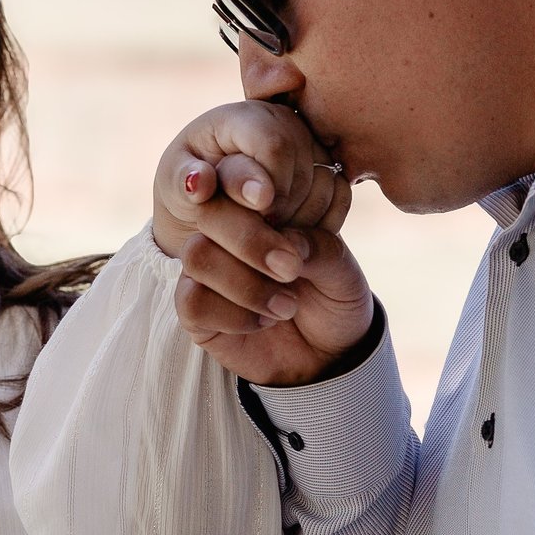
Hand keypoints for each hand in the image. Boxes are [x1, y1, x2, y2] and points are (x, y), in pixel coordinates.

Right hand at [152, 102, 373, 386]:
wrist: (330, 358)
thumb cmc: (335, 300)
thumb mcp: (343, 271)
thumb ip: (319, 246)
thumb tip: (284, 238)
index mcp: (263, 208)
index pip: (238, 175)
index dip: (244, 177)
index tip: (267, 198)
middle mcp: (229, 232)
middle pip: (210, 213)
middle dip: (250, 240)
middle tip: (291, 268)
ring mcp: (209, 270)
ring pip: (197, 255)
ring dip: (245, 282)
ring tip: (287, 304)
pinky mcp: (196, 310)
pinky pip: (191, 299)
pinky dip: (233, 314)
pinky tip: (263, 322)